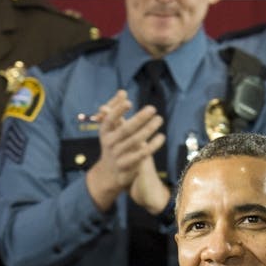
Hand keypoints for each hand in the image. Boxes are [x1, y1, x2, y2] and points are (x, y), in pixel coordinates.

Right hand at [86, 91, 165, 210]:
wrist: (109, 173)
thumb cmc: (113, 144)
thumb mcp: (110, 129)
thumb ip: (116, 110)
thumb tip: (122, 92)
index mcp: (104, 132)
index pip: (109, 120)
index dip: (117, 111)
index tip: (129, 102)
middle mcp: (109, 144)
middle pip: (125, 130)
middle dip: (139, 118)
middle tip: (152, 108)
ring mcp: (117, 156)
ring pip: (135, 141)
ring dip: (148, 129)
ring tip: (159, 119)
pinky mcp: (127, 166)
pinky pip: (141, 155)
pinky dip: (152, 145)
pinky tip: (161, 137)